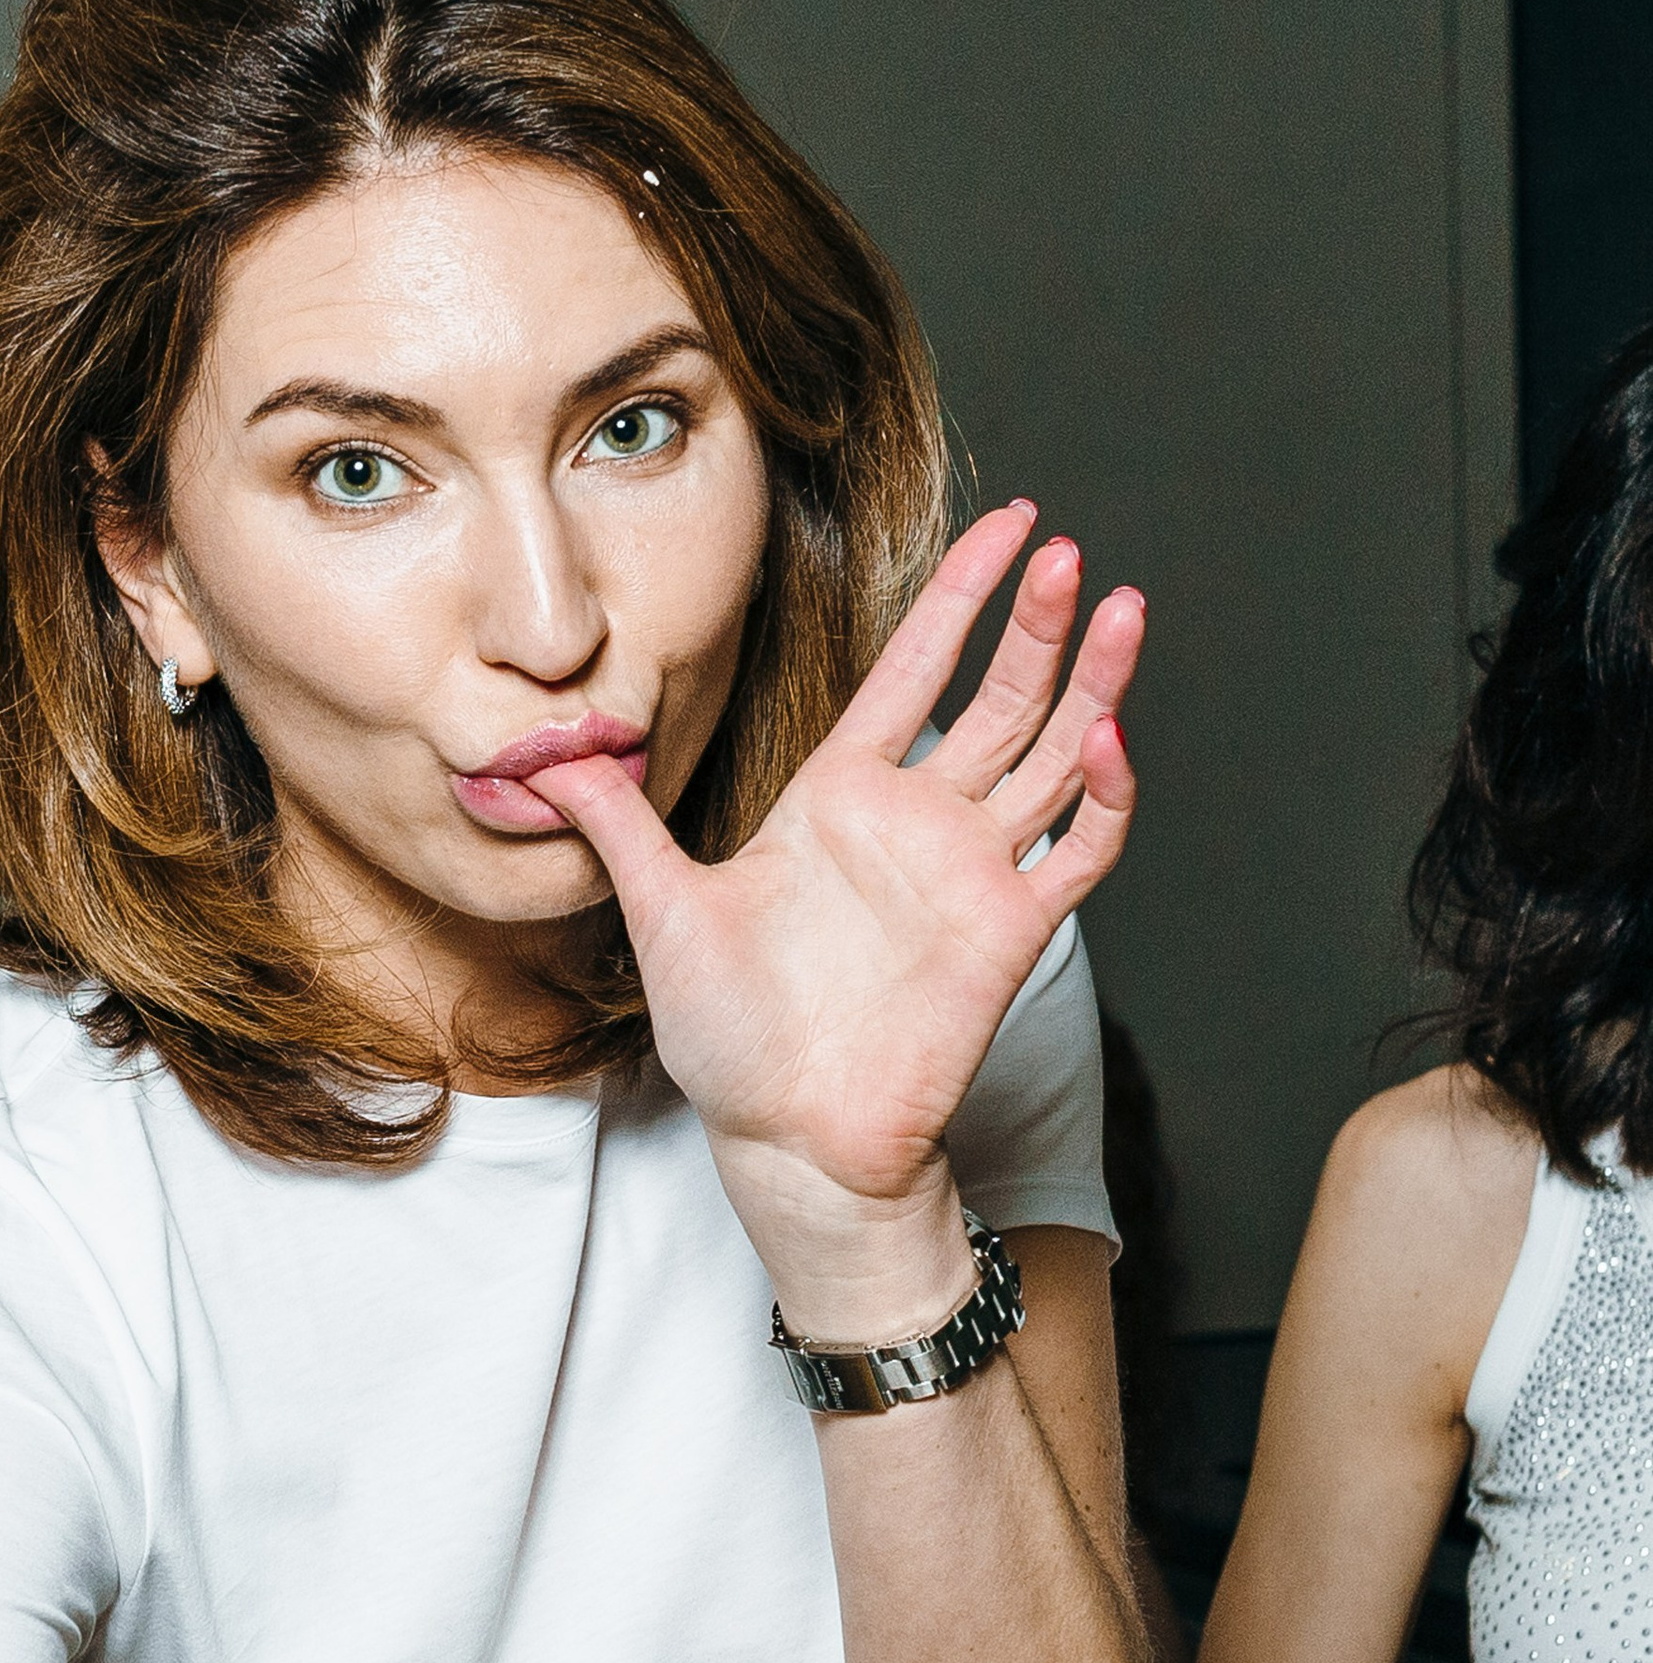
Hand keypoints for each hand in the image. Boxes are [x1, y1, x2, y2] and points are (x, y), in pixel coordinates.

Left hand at [532, 503, 1141, 1322]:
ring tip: (1126, 608)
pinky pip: (1076, 851)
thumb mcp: (661, 912)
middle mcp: (915, 824)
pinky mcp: (1007, 933)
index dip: (962, 594)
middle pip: (999, 696)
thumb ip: (617, 825)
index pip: (916, 668)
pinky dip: (1103, 794)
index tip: (1012, 523)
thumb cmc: (728, 1042)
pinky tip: (1105, 738)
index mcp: (840, 798)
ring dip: (1094, 683)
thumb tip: (536, 759)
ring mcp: (969, 874)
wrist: (785, 1139)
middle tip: (1069, 552)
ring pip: (1052, 754)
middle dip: (1037, 621)